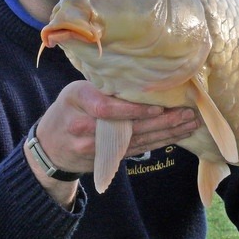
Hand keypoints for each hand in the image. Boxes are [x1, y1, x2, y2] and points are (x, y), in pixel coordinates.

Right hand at [29, 81, 199, 191]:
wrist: (49, 147)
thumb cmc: (69, 109)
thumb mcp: (76, 91)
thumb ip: (103, 89)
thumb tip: (143, 78)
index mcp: (77, 100)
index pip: (106, 108)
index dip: (134, 110)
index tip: (159, 106)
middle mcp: (83, 126)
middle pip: (128, 127)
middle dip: (162, 121)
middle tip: (187, 114)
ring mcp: (94, 148)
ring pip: (137, 141)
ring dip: (167, 133)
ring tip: (190, 124)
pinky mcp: (105, 160)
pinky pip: (136, 151)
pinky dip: (158, 142)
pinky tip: (176, 136)